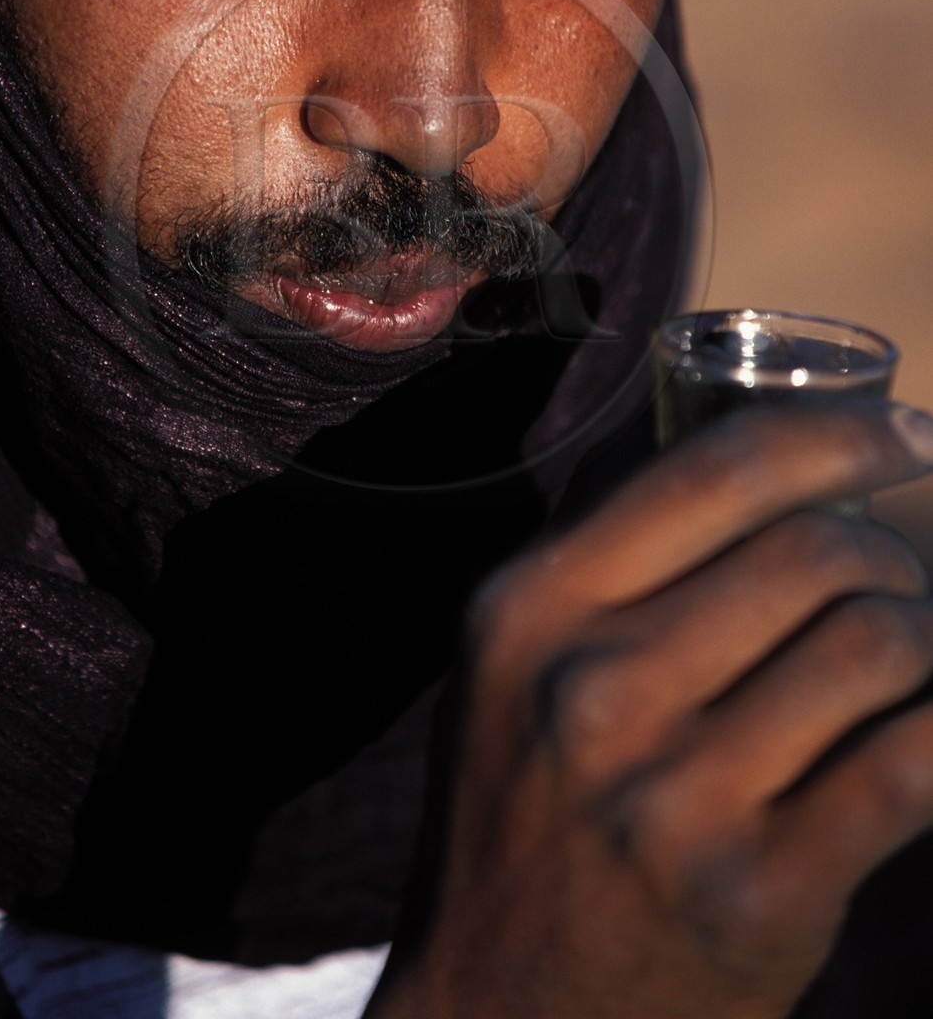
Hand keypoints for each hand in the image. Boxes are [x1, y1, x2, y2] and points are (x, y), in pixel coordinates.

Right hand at [366, 404, 932, 1018]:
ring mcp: (675, 798)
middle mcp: (593, 689)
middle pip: (816, 552)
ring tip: (909, 658)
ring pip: (877, 642)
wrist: (505, 1017)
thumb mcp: (511, 668)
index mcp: (530, 608)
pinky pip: (913, 764)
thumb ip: (604, 561)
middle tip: (900, 577)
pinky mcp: (758, 895)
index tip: (903, 434)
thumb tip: (750, 445)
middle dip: (891, 551)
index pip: (716, 470)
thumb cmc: (525, 816)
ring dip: (927, 635)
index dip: (837, 433)